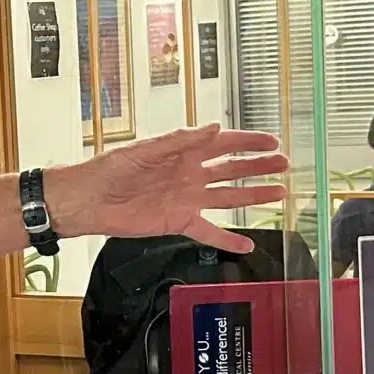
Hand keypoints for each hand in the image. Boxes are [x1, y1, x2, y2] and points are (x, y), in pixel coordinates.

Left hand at [45, 125, 290, 253]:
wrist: (89, 199)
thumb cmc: (110, 168)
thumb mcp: (146, 149)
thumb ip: (181, 141)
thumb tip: (215, 128)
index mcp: (182, 151)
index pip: (223, 143)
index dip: (249, 141)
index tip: (272, 141)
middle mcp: (189, 174)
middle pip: (232, 169)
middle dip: (259, 166)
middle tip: (284, 165)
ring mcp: (186, 199)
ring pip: (228, 197)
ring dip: (253, 195)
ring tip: (279, 193)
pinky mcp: (178, 222)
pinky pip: (209, 231)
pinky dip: (228, 239)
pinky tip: (248, 245)